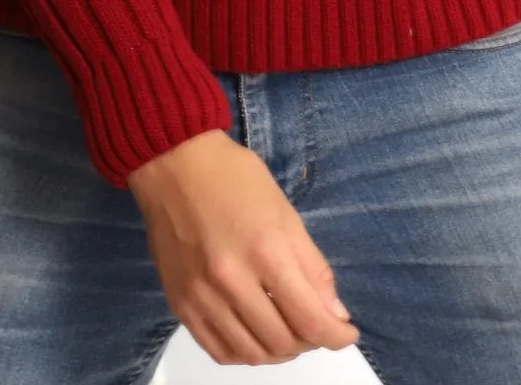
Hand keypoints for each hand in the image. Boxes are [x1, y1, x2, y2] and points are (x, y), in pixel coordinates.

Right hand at [126, 130, 359, 365]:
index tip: (346, 334)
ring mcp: (202, 297)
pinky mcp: (180, 304)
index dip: (337, 337)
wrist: (174, 166)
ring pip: (252, 354)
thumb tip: (336, 314)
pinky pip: (219, 351)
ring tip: (287, 331)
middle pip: (283, 342)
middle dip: (309, 341)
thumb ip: (312, 266)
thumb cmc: (235, 179)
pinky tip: (254, 336)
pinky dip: (244, 353)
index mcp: (266, 251)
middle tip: (313, 323)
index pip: (311, 320)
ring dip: (279, 351)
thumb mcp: (285, 211)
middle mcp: (232, 281)